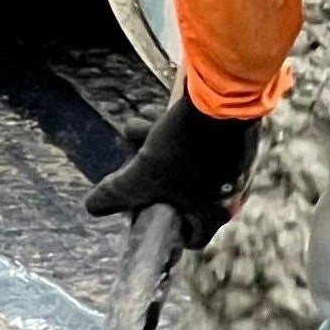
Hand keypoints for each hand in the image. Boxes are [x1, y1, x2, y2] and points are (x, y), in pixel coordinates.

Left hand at [85, 92, 261, 247]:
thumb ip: (117, 195)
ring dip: (153, 145)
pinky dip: (173, 128)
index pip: (192, 238)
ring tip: (138, 127)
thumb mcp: (141, 176)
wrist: (225, 92)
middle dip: (147, 174)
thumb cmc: (186, 146)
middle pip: (179, 195)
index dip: (164, 232)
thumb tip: (92, 207)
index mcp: (217, 211)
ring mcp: (236, 162)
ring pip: (182, 162)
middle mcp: (232, 191)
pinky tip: (151, 114)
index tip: (143, 214)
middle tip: (133, 159)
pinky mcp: (234, 134)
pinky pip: (196, 138)